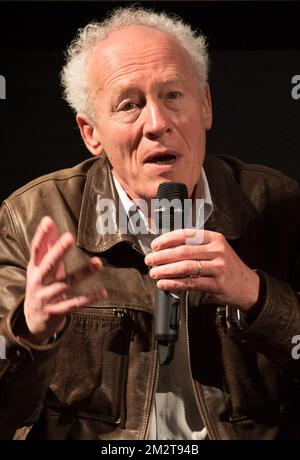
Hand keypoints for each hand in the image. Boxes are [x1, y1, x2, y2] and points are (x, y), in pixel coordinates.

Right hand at [24, 216, 106, 343]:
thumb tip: (51, 223)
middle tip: (70, 237)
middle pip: (49, 264)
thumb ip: (47, 247)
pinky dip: (88, 298)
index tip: (48, 222)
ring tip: (98, 263)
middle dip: (58, 250)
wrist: (33, 322)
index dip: (41, 236)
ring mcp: (46, 297)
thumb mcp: (41, 268)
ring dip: (83, 273)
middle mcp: (38, 281)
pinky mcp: (56, 311)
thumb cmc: (41, 287)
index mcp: (35, 268)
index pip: (36, 249)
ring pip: (66, 283)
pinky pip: (74, 304)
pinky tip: (103, 292)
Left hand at [145, 229, 259, 311]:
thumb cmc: (227, 267)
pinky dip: (174, 284)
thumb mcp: (216, 250)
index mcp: (214, 238)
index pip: (187, 234)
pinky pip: (191, 283)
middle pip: (183, 251)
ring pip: (186, 267)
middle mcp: (217, 250)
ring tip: (154, 273)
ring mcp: (219, 267)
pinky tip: (164, 284)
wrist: (249, 286)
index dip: (168, 239)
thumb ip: (195, 247)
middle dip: (162, 256)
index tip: (155, 245)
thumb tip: (165, 249)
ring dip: (166, 270)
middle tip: (149, 260)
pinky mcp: (217, 284)